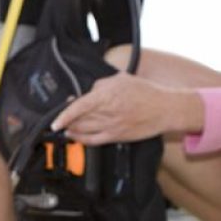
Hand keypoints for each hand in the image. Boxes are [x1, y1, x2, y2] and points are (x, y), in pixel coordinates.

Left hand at [51, 72, 203, 143]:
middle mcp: (107, 113)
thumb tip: (87, 93)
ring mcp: (112, 127)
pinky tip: (75, 137)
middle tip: (61, 118)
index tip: (54, 122)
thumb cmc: (146, 92)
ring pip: (84, 131)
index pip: (79, 107)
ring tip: (65, 128)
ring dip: (71, 131)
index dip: (63, 116)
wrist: (165, 109)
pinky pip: (94, 141)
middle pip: (79, 120)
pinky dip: (82, 140)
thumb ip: (100, 85)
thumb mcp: (120, 79)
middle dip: (67, 120)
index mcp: (107, 97)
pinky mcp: (117, 137)